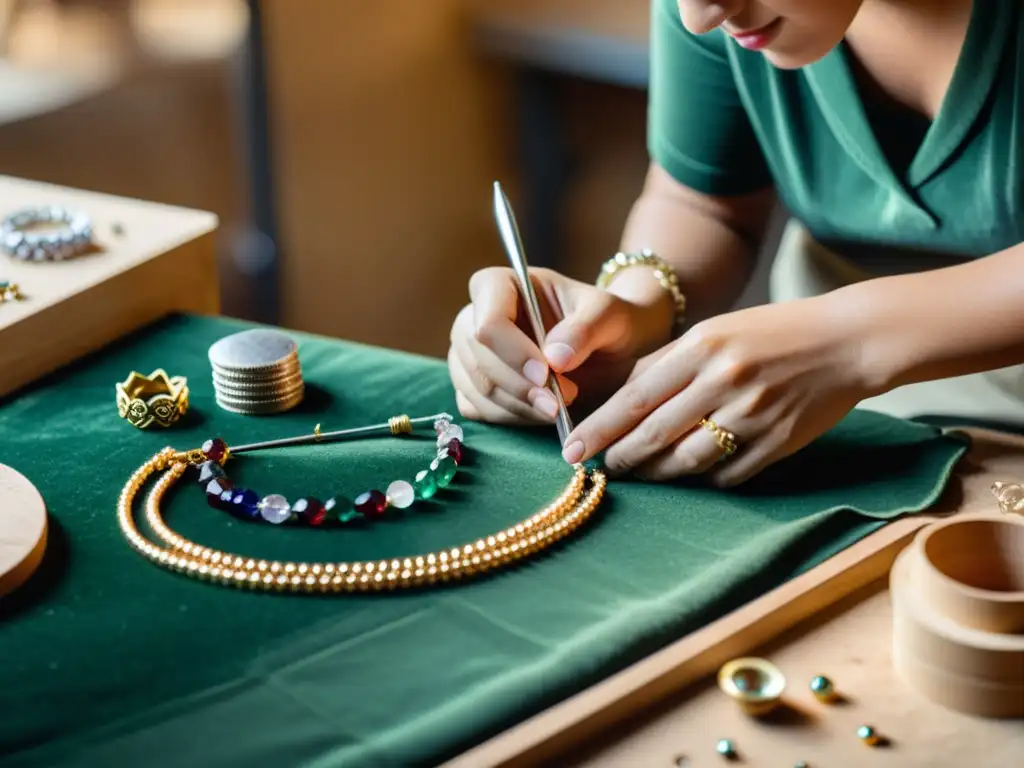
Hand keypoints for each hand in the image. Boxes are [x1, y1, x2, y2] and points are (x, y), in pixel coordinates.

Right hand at [448, 266, 672, 424]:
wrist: (610, 349)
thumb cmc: (607, 322)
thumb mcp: (610, 316)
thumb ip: (585, 329)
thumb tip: (554, 359)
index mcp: (500, 284)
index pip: (488, 321)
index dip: (513, 352)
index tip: (547, 375)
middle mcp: (474, 316)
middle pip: (478, 358)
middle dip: (520, 387)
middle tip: (559, 403)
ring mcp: (468, 354)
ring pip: (476, 388)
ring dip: (518, 407)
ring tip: (557, 407)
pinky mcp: (471, 386)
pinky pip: (477, 409)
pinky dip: (510, 418)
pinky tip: (541, 413)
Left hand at [560, 297, 873, 484]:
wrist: (847, 341)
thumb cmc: (772, 332)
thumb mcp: (715, 331)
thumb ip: (669, 362)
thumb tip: (621, 396)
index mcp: (702, 347)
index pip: (636, 396)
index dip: (601, 426)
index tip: (574, 447)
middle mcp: (725, 379)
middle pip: (656, 432)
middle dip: (620, 456)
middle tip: (599, 468)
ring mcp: (754, 413)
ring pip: (688, 459)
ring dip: (657, 473)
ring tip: (639, 474)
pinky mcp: (778, 442)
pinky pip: (729, 472)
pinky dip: (703, 479)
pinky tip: (688, 477)